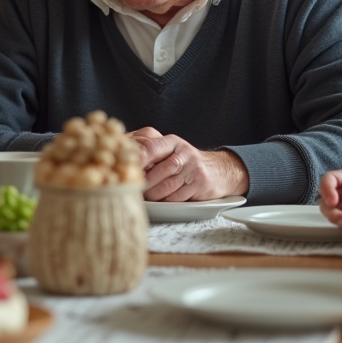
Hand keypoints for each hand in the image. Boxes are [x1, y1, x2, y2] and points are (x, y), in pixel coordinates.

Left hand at [130, 127, 248, 200]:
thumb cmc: (185, 163)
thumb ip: (149, 153)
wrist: (219, 171)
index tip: (123, 170)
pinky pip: (177, 197)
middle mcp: (183, 152)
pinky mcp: (200, 183)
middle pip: (156, 171)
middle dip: (143, 183)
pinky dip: (167, 201)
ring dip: (154, 195)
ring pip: (165, 186)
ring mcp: (193, 167)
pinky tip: (164, 199)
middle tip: (134, 189)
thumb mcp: (169, 151)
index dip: (135, 160)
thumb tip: (121, 161)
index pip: (149, 148)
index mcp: (171, 142)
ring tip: (148, 196)